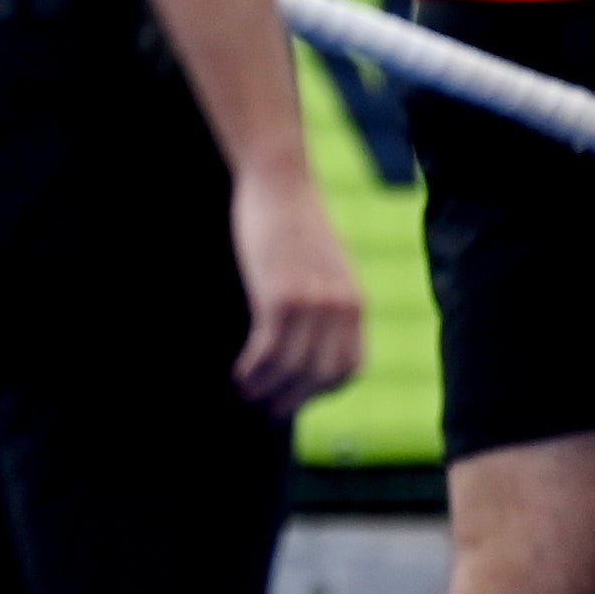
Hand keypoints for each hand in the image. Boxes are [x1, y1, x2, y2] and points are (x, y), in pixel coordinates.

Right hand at [224, 162, 365, 413]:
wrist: (280, 183)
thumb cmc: (294, 223)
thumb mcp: (323, 266)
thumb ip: (325, 300)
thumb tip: (308, 338)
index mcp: (355, 302)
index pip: (349, 368)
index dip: (322, 392)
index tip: (297, 398)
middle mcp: (340, 308)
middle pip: (321, 375)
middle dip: (293, 399)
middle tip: (268, 409)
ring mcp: (312, 303)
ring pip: (292, 368)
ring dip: (268, 389)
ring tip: (247, 393)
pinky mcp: (280, 296)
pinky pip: (268, 350)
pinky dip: (253, 370)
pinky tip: (239, 374)